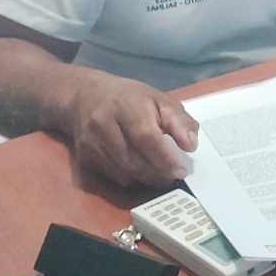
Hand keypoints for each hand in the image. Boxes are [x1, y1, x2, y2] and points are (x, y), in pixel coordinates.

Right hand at [62, 69, 198, 187]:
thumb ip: (179, 121)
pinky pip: (111, 176)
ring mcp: (90, 142)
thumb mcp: (160, 100)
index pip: (146, 138)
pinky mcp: (84, 156)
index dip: (165, 159)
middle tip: (173, 176)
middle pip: (133, 161)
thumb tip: (191, 144)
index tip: (181, 171)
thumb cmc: (129, 98)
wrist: (86, 95)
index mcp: (126, 106)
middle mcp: (104, 124)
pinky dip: (130, 179)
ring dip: (145, 179)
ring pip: (122, 173)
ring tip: (160, 175)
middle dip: (158, 174)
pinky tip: (140, 171)